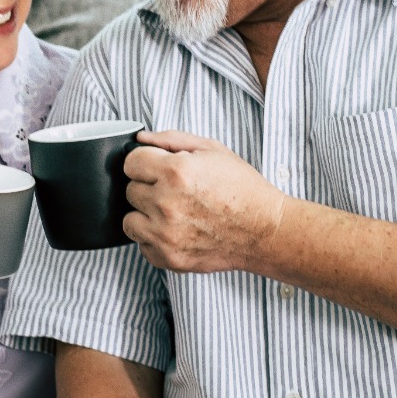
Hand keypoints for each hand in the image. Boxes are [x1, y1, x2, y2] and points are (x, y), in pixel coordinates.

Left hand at [121, 130, 285, 272]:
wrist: (267, 231)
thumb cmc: (243, 189)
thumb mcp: (212, 150)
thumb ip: (171, 139)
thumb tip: (140, 139)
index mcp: (176, 172)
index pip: (130, 162)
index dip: (145, 162)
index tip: (158, 168)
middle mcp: (166, 203)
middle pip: (130, 190)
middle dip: (148, 187)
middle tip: (175, 191)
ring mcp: (166, 234)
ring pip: (129, 220)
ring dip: (146, 215)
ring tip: (172, 212)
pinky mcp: (169, 257)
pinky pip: (142, 245)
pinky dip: (154, 239)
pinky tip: (176, 230)